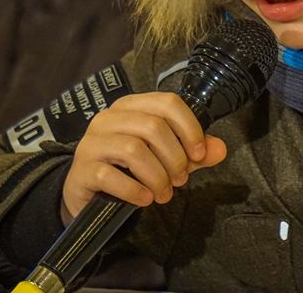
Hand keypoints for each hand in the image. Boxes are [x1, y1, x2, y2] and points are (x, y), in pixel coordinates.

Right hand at [61, 92, 227, 222]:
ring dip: (157, 176)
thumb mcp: (164, 158)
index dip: (189, 127)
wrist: (89, 194)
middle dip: (175, 158)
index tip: (199, 154)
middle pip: (153, 127)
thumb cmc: (128, 170)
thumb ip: (193, 153)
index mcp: (131, 107)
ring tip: (164, 194)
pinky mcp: (82, 169)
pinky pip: (111, 176)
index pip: (167, 103)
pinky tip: (144, 199)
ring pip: (134, 150)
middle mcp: (108, 118)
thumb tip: (220, 149)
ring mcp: (92, 142)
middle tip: (180, 180)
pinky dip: (135, 191)